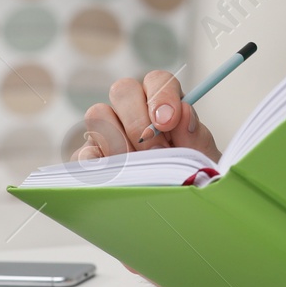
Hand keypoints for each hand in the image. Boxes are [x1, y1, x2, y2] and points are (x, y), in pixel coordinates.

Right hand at [73, 69, 220, 162]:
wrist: (178, 206)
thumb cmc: (192, 175)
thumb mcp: (202, 158)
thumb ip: (194, 135)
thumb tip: (184, 113)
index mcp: (163, 102)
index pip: (157, 80)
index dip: (161, 96)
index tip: (168, 121)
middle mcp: (132, 110)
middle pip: (123, 90)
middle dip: (139, 122)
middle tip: (156, 151)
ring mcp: (108, 131)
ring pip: (97, 113)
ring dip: (117, 140)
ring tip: (138, 166)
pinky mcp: (91, 157)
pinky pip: (83, 151)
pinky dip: (96, 162)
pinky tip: (116, 176)